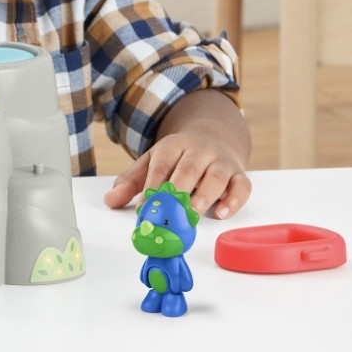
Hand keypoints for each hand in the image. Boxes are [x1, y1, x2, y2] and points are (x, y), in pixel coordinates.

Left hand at [104, 131, 251, 219]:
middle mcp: (199, 150)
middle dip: (179, 190)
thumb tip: (110, 200)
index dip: (153, 184)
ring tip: (191, 215)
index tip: (145, 205)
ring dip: (203, 197)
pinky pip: (241, 186)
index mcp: (174, 145)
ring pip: (215, 177)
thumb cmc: (178, 157)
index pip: (162, 163)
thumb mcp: (152, 161)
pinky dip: (234, 200)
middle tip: (169, 212)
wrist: (213, 136)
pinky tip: (221, 213)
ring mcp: (221, 161)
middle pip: (189, 168)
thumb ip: (132, 181)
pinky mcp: (238, 174)